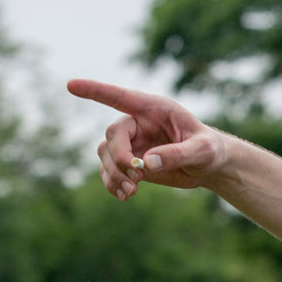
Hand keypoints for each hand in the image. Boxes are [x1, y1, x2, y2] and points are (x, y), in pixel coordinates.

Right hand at [69, 78, 231, 200]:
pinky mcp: (130, 162)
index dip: (95, 91)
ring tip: (131, 191)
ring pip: (106, 155)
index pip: (120, 97)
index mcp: (155, 109)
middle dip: (120, 157)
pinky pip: (109, 171)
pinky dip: (112, 184)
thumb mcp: (202, 150)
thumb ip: (177, 154)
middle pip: (112, 136)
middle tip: (137, 176)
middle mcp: (138, 123)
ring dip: (114, 174)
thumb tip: (146, 163)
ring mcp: (132, 143)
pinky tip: (125, 195)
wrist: (210, 166)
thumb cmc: (210, 149)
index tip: (71, 85)